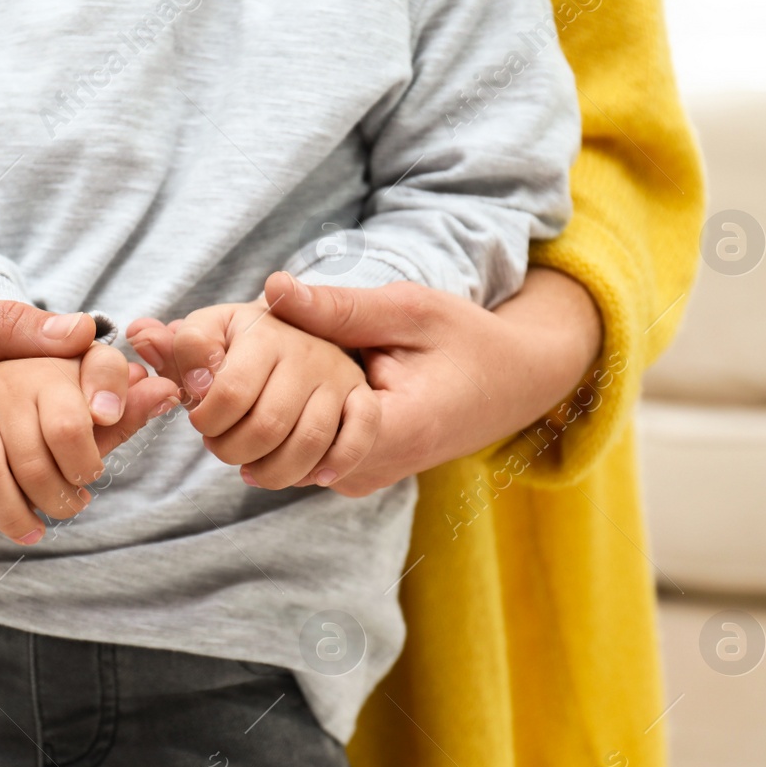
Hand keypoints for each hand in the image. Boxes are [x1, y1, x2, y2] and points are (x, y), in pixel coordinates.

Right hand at [0, 216, 174, 522]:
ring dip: (42, 460)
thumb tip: (84, 332)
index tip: (128, 410)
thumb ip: (1, 325)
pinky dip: (8, 461)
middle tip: (137, 410)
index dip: (72, 437)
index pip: (6, 461)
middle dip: (70, 452)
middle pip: (9, 486)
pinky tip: (48, 430)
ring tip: (105, 419)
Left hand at [127, 300, 379, 489]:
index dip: (207, 420)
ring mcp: (338, 378)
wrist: (300, 329)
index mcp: (262, 333)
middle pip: (267, 426)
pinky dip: (335, 463)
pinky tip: (311, 477)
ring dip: (274, 470)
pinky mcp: (360, 398)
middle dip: (233, 450)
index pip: (229, 393)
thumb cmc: (242, 342)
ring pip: (309, 441)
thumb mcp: (208, 332)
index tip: (200, 419)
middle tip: (221, 448)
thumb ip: (176, 344)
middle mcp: (306, 353)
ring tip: (252, 469)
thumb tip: (141, 334)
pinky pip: (359, 437)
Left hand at [253, 269, 601, 495]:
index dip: (267, 388)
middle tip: (251, 354)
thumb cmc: (467, 341)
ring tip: (275, 365)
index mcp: (396, 430)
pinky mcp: (357, 475)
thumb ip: (341, 308)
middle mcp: (375, 468)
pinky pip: (305, 455)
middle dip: (263, 399)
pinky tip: (297, 385)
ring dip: (274, 413)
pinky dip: (293, 421)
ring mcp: (364, 478)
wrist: (513, 385)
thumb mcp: (410, 310)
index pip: (300, 428)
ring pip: (289, 455)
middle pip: (286, 446)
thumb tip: (272, 288)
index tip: (255, 350)